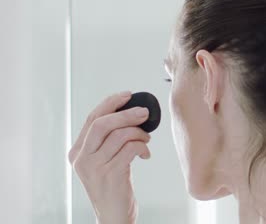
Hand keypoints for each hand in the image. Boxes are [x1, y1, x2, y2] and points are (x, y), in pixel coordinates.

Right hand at [68, 91, 151, 223]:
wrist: (113, 215)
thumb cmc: (113, 186)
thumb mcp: (104, 161)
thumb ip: (109, 140)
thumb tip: (132, 113)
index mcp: (77, 151)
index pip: (92, 119)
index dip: (110, 103)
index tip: (128, 95)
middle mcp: (81, 158)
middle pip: (102, 123)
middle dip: (126, 113)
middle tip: (145, 112)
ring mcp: (94, 167)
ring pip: (119, 135)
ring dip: (139, 133)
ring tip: (146, 139)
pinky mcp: (110, 175)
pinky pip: (130, 149)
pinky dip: (142, 147)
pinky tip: (146, 153)